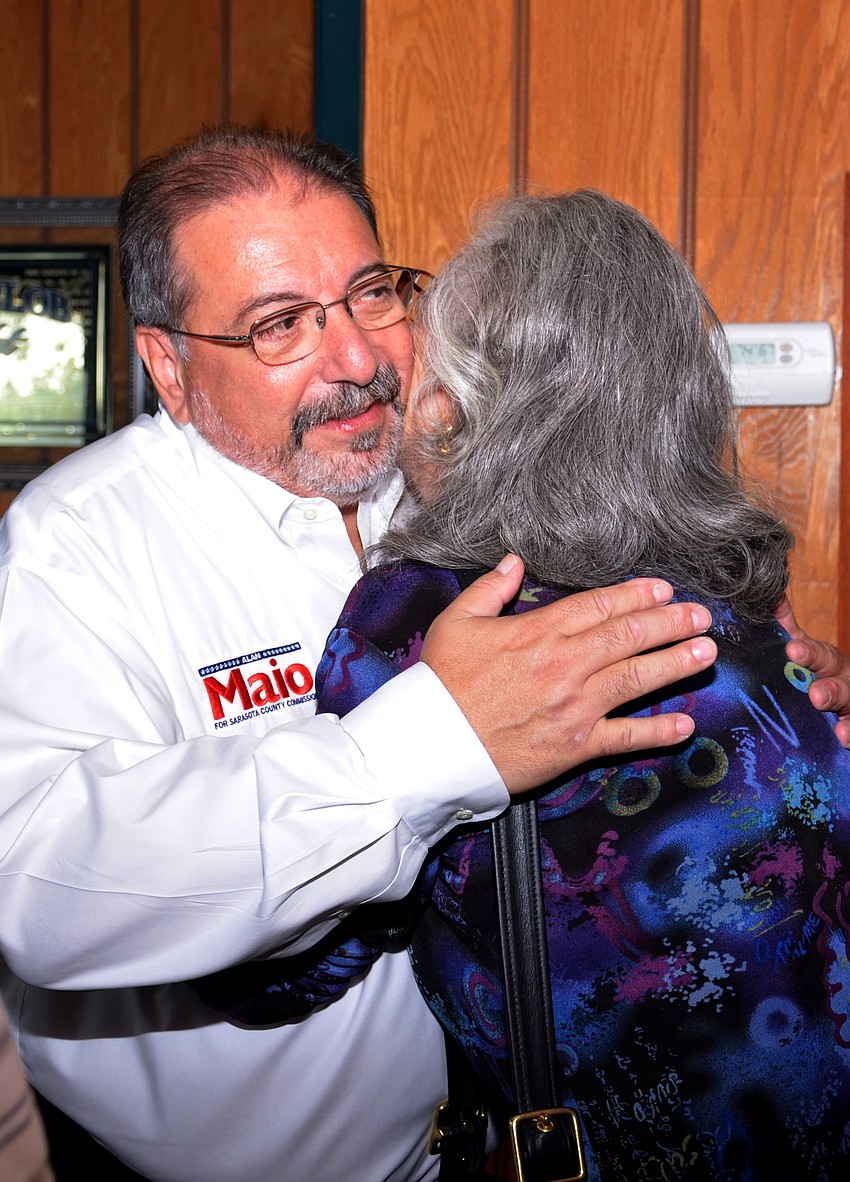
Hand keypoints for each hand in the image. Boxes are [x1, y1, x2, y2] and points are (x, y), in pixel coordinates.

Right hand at [420, 555, 716, 793]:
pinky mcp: (575, 745)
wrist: (432, 745)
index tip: (663, 589)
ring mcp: (574, 706)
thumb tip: (514, 561)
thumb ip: (489, 589)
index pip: (599, 607)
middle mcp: (564, 665)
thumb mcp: (456, 622)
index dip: (635, 596)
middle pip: (627, 637)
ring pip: (636, 679)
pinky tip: (684, 723)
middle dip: (669, 623)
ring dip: (675, 664)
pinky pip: (624, 737)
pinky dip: (657, 732)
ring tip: (706, 652)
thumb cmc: (441, 684)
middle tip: (701, 616)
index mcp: (538, 632)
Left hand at [775, 596, 849, 746]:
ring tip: (820, 700)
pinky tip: (842, 736)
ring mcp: (849, 702)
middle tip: (808, 683)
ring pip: (848, 697)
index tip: (792, 649)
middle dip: (822, 674)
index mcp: (824, 659)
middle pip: (835, 671)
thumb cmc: (816, 674)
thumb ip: (787, 629)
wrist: (841, 699)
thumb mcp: (803, 652)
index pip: (817, 651)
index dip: (807, 650)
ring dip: (836, 697)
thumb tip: (769, 598)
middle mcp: (840, 677)